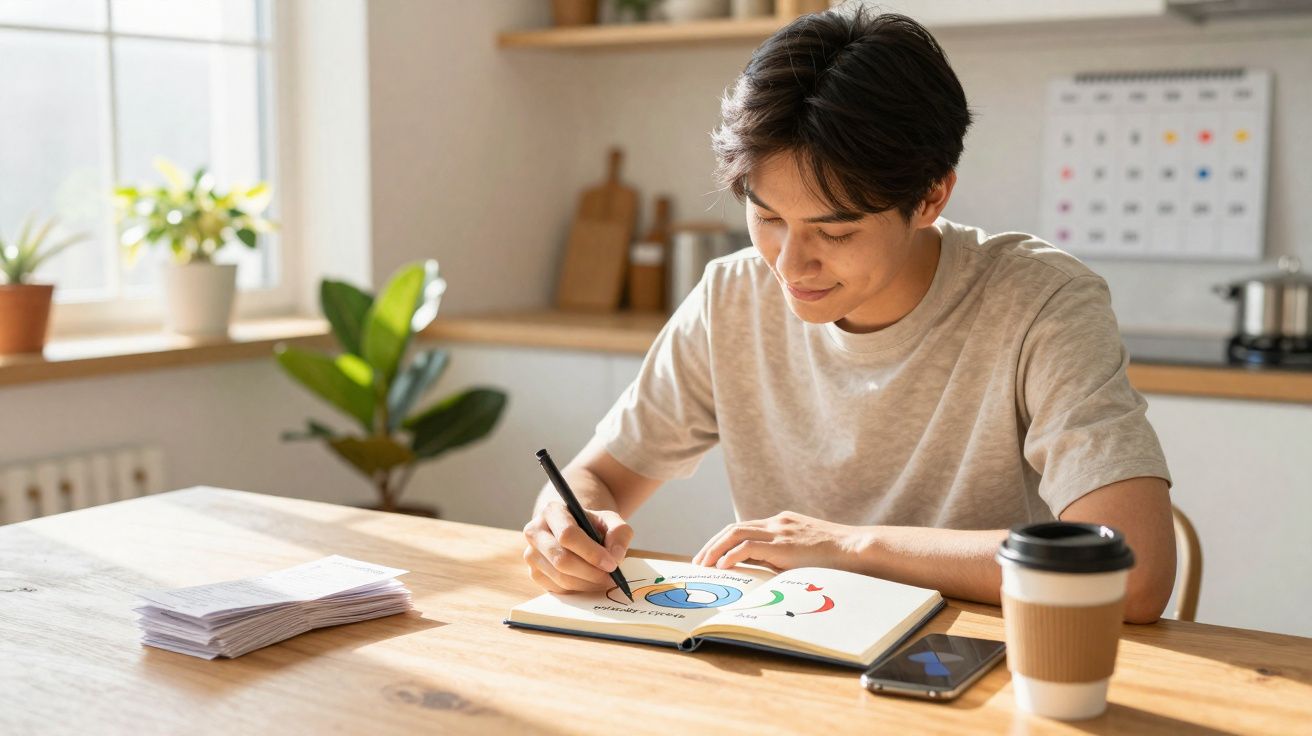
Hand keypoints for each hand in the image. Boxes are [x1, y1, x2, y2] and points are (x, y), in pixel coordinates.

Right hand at [522, 501, 633, 593]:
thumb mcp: (610, 520)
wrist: (574, 531)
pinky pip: (557, 588)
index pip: (568, 535)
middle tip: (611, 576)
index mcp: (552, 511)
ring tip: (605, 579)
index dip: (591, 553)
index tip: (612, 564)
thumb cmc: (591, 525)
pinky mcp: (534, 573)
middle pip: (561, 559)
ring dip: (587, 583)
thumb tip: (615, 556)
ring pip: (560, 577)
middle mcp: (535, 532)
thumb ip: (619, 533)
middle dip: (591, 572)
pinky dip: (578, 589)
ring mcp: (531, 554)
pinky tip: (590, 581)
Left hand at [692, 511, 867, 571]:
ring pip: (735, 533)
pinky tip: (722, 566)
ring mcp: (779, 530)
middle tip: (699, 562)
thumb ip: (784, 557)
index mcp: (781, 523)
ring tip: (704, 565)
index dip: (723, 542)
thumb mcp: (804, 554)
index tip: (711, 557)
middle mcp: (777, 522)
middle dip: (712, 544)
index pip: (744, 528)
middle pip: (733, 528)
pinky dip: (731, 555)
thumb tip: (763, 574)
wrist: (855, 549)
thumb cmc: (835, 557)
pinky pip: (747, 546)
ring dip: (715, 549)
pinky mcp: (782, 543)